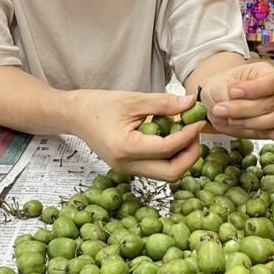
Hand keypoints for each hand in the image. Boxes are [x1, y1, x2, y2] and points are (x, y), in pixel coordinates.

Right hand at [73, 90, 205, 181]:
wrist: (75, 116)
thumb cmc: (99, 105)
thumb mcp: (134, 99)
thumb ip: (164, 104)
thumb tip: (192, 103)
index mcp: (125, 148)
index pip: (168, 149)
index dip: (189, 136)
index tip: (199, 121)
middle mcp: (126, 165)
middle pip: (171, 173)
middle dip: (190, 155)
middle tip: (196, 134)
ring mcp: (127, 170)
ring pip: (166, 174)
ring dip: (181, 157)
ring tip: (185, 134)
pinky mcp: (129, 169)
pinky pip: (156, 169)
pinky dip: (169, 156)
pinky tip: (170, 137)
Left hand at [200, 61, 273, 141]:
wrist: (215, 103)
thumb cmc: (221, 88)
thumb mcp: (220, 85)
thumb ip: (228, 92)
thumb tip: (236, 96)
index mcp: (266, 74)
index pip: (273, 81)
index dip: (255, 88)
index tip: (233, 92)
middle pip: (271, 104)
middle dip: (244, 109)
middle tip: (222, 109)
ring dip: (250, 123)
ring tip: (230, 120)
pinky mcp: (272, 129)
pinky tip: (259, 132)